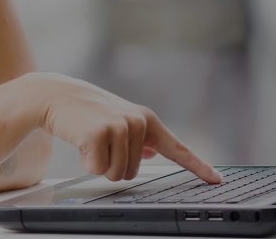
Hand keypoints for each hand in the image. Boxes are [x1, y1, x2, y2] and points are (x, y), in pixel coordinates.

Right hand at [26, 72, 221, 183]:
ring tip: (91, 140)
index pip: (177, 148)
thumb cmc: (88, 112)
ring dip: (100, 163)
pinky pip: (99, 169)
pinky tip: (82, 140)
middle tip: (99, 141)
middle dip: (112, 164)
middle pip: (132, 173)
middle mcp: (139, 122)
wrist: (58, 96)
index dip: (198, 166)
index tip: (217, 179)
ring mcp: (121, 127)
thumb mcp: (119, 120)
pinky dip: (87, 161)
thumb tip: (154, 152)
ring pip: (117, 174)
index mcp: (147, 121)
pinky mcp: (101, 133)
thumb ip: (140, 138)